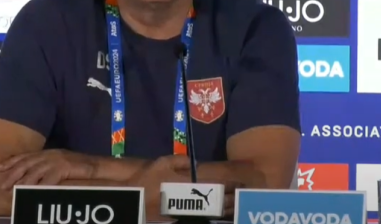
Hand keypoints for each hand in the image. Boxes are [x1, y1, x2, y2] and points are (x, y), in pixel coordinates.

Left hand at [0, 149, 96, 188]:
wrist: (94, 165)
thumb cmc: (77, 167)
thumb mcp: (57, 165)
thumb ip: (44, 168)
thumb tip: (30, 178)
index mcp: (46, 153)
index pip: (25, 156)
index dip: (10, 162)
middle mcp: (49, 155)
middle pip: (26, 164)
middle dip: (13, 174)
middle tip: (2, 184)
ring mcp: (56, 160)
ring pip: (35, 171)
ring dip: (24, 182)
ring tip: (15, 190)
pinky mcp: (64, 167)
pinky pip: (49, 178)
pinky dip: (41, 186)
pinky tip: (34, 192)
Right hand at [127, 156, 241, 218]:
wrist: (136, 201)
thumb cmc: (148, 180)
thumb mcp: (163, 163)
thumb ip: (181, 161)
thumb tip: (195, 163)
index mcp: (191, 184)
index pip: (217, 185)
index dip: (231, 184)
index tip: (242, 183)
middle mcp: (193, 200)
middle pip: (219, 202)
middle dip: (233, 199)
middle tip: (244, 196)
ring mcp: (189, 213)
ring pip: (214, 213)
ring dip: (227, 210)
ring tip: (237, 206)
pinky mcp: (183, 219)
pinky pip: (204, 217)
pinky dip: (213, 215)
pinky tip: (220, 214)